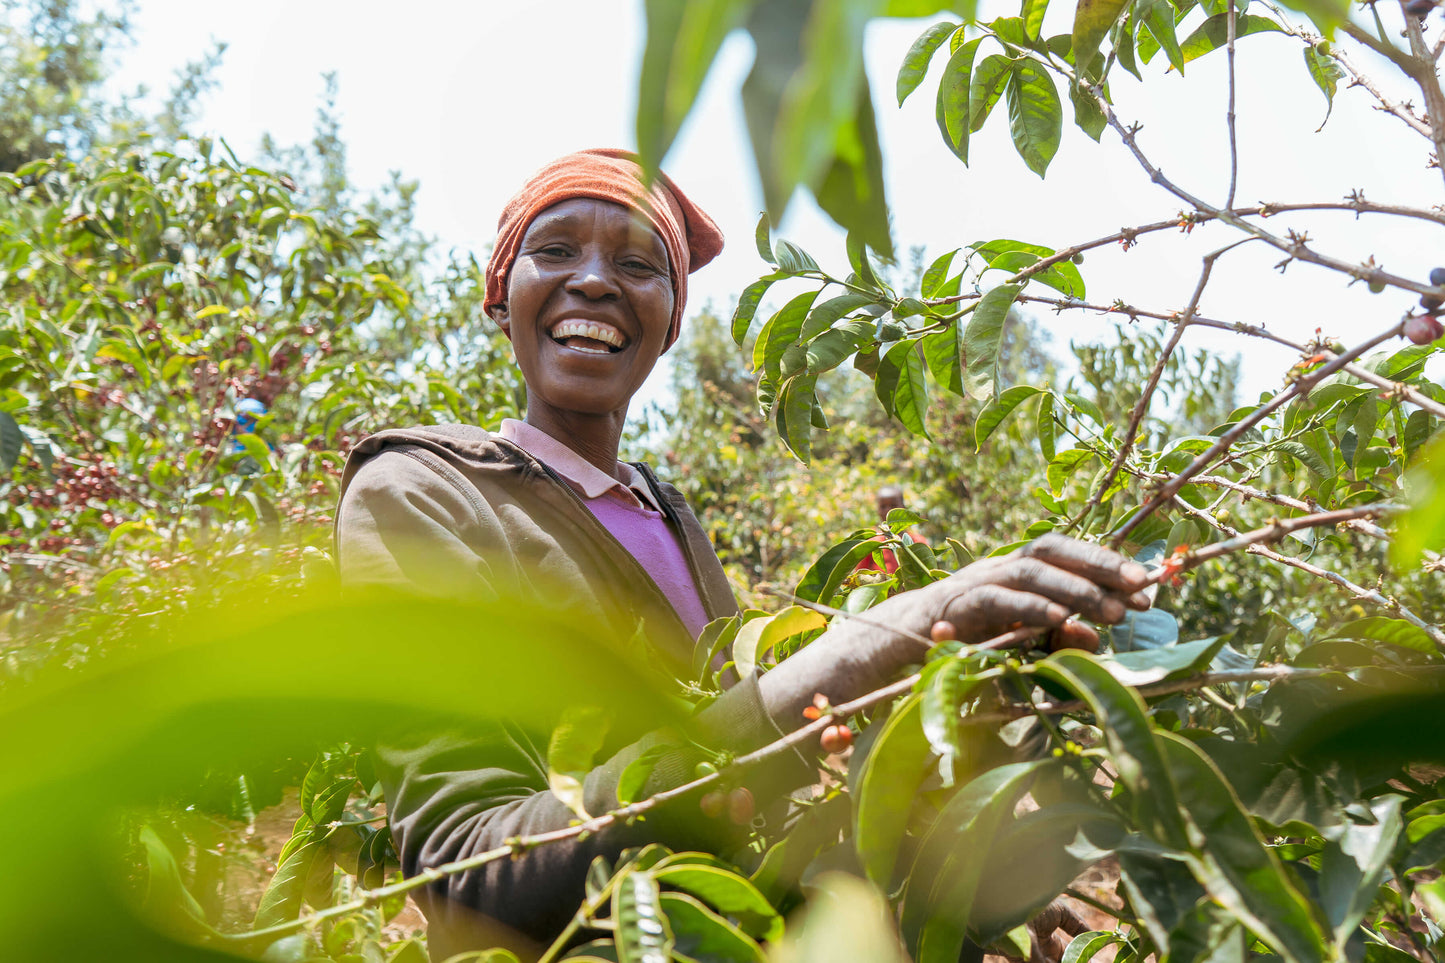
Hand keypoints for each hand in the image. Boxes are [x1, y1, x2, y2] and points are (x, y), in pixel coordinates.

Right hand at [924, 534, 1152, 652]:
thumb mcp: (1020, 639)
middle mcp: (999, 567)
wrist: (899, 642)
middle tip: (1140, 588)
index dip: (1106, 565)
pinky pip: (996, 601)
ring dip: (1074, 588)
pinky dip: (1029, 608)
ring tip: (1110, 610)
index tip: (1147, 587)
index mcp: (1016, 571)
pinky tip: (1059, 619)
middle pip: (1052, 550)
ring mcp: (976, 583)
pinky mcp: (955, 606)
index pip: (1066, 554)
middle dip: (1099, 566)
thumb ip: (1055, 635)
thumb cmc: (962, 638)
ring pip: (1029, 572)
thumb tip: (1093, 636)